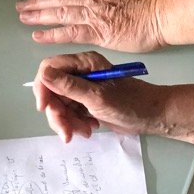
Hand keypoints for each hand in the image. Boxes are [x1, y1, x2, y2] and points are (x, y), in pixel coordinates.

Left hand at [16, 0, 167, 51]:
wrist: (167, 12)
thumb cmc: (156, 0)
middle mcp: (94, 0)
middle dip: (38, 3)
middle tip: (21, 7)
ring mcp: (95, 15)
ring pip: (59, 12)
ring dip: (39, 15)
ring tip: (23, 17)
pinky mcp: (99, 31)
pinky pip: (70, 32)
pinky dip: (52, 34)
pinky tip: (38, 36)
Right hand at [32, 51, 160, 142]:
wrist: (151, 116)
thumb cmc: (129, 103)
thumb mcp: (96, 96)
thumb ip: (69, 86)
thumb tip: (44, 73)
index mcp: (84, 62)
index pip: (49, 67)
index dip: (43, 87)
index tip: (44, 107)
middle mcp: (80, 72)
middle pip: (52, 90)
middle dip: (57, 113)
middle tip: (67, 131)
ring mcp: (83, 88)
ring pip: (60, 105)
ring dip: (68, 121)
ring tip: (86, 131)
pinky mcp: (86, 102)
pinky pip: (70, 113)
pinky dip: (75, 124)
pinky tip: (90, 128)